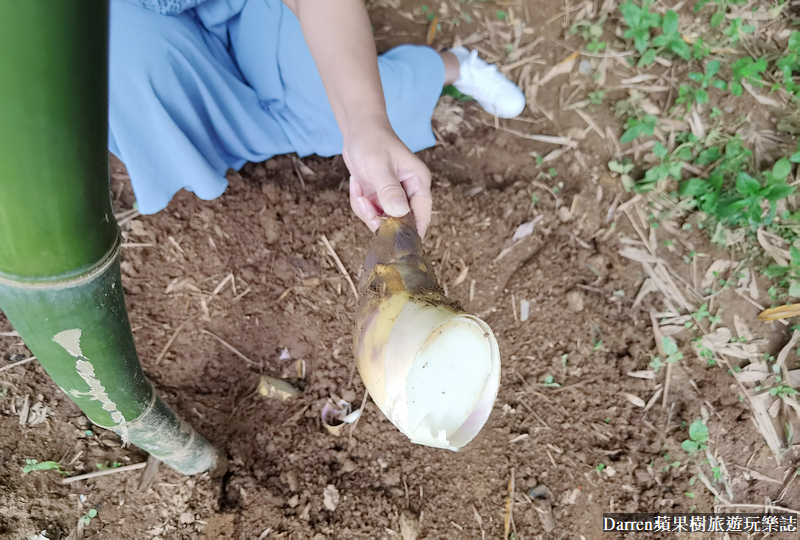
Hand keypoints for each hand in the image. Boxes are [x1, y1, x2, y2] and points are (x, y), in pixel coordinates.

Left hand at [344, 122, 431, 238]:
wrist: (359, 130)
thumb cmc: (373, 141)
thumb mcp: (379, 165)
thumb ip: (389, 189)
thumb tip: (399, 213)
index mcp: (418, 183)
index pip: (422, 215)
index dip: (411, 231)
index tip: (394, 240)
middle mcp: (409, 192)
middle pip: (400, 222)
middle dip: (378, 218)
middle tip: (364, 202)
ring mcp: (393, 197)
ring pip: (381, 220)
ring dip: (365, 210)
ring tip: (358, 189)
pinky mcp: (379, 198)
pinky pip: (370, 213)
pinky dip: (359, 204)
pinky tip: (356, 185)